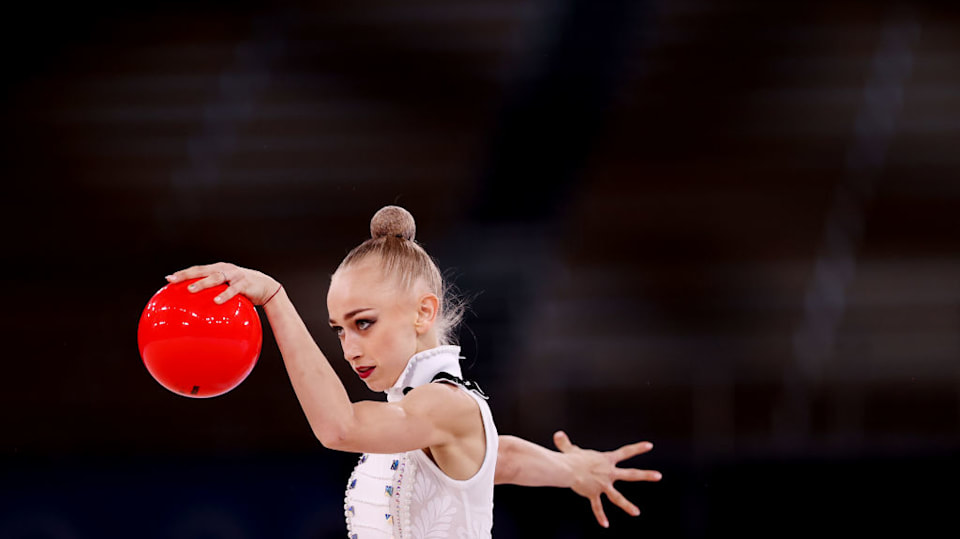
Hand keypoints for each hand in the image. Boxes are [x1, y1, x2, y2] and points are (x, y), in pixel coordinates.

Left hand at [166, 262, 280, 305]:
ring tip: (191, 289)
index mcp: (218, 269)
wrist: (267, 287)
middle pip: (202, 270)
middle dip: (187, 275)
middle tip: (173, 280)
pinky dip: (224, 295)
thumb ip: (214, 295)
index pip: (197, 270)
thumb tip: (197, 311)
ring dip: (202, 283)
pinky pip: (233, 290)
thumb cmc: (243, 290)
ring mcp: (235, 275)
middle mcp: (224, 269)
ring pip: (215, 277)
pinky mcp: (245, 283)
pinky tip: (216, 301)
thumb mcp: (227, 290)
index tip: (168, 279)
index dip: (183, 273)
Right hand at [553, 430, 661, 527]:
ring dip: (627, 505)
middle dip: (645, 475)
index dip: (638, 448)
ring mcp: (603, 485)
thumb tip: (558, 435)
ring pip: (618, 497)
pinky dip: (600, 516)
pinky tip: (605, 524)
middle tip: (659, 476)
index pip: (625, 452)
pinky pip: (598, 507)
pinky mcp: (594, 494)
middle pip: (630, 474)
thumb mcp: (570, 449)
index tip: (650, 446)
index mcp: (606, 460)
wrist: (567, 469)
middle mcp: (608, 473)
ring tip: (637, 512)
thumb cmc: (569, 458)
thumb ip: (565, 443)